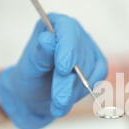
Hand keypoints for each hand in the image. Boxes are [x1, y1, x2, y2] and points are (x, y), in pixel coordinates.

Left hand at [0, 13, 107, 128]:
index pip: (67, 29)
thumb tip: (47, 39)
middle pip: (80, 53)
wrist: (37, 94)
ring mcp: (88, 48)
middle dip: (69, 80)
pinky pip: (98, 77)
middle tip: (59, 100)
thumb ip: (40, 54)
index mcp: (55, 24)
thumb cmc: (31, 76)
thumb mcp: (29, 67)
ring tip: (58, 104)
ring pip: (90, 69)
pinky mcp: (98, 64)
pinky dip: (84, 91)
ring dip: (74, 90)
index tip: (63, 70)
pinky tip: (70, 99)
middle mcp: (74, 33)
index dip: (67, 49)